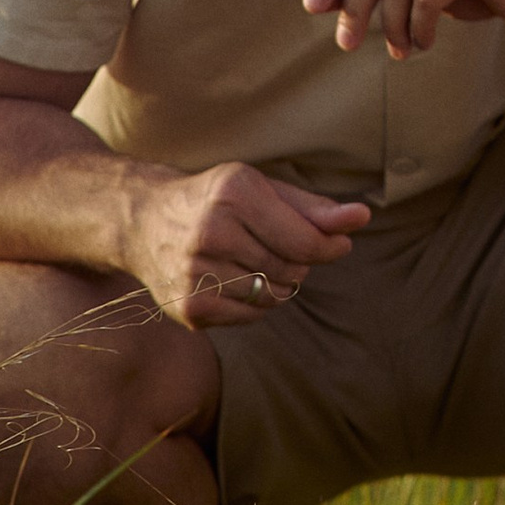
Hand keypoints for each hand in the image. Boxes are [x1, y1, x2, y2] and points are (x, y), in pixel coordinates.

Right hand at [127, 162, 371, 327]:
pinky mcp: (188, 308)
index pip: (304, 240)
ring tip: (252, 259)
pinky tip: (233, 277)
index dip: (330, 246)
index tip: (339, 244)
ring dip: (277, 282)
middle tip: (278, 245)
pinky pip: (250, 315)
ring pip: (273, 295)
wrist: (142, 220)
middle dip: (298, 261)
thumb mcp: (261, 189)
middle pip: (292, 268)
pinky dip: (254, 302)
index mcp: (235, 193)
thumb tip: (362, 218)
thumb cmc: (215, 200)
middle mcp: (212, 232)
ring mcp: (196, 273)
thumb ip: (312, 207)